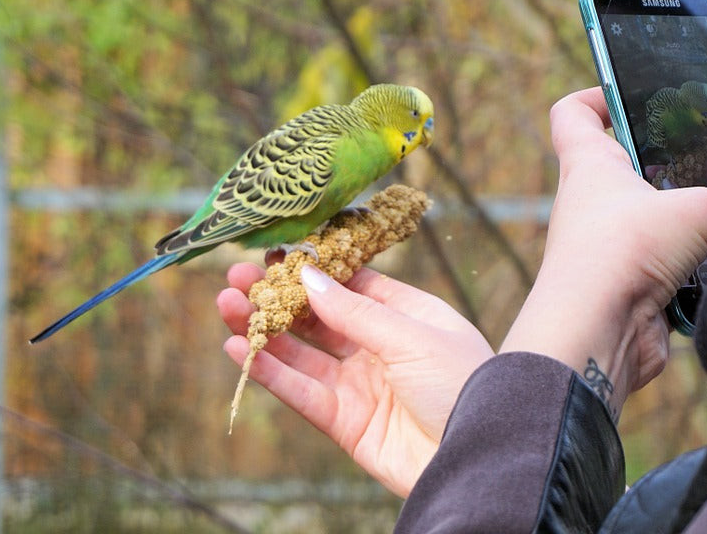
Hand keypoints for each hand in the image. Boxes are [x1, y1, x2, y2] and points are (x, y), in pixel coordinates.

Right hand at [218, 262, 493, 497]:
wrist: (480, 453)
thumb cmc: (461, 382)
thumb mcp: (412, 335)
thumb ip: (356, 311)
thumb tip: (310, 277)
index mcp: (407, 315)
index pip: (353, 284)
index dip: (314, 270)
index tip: (276, 253)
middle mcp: (381, 347)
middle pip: (320, 317)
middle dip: (279, 297)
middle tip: (237, 277)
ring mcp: (362, 384)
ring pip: (302, 353)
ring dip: (264, 330)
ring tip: (226, 305)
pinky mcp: (346, 422)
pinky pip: (301, 392)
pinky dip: (269, 372)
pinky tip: (238, 347)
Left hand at [501, 88, 706, 418]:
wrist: (597, 334)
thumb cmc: (622, 253)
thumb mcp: (695, 211)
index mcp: (590, 166)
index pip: (574, 113)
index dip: (598, 95)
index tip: (632, 92)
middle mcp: (595, 205)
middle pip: (635, 167)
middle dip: (681, 163)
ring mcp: (612, 249)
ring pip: (661, 222)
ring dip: (699, 220)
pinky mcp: (633, 289)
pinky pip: (675, 268)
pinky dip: (703, 268)